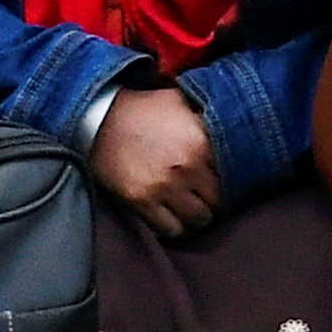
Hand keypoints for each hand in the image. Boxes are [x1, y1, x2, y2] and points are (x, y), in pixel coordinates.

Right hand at [92, 85, 222, 239]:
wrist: (98, 120)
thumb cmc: (142, 111)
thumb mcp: (180, 101)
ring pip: (199, 219)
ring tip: (187, 206)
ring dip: (195, 215)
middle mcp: (187, 165)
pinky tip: (169, 214)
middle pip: (219, 200)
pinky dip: (173, 226)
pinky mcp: (141, 201)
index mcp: (201, 139)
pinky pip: (172, 230)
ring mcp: (164, 185)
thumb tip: (232, 120)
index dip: (228, 177)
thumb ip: (208, 114)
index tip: (219, 178)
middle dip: (212, 198)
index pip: (234, 173)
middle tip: (202, 194)